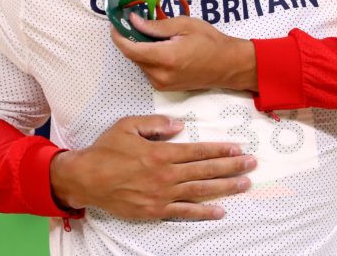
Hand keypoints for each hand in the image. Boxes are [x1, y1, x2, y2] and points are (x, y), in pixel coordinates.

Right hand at [50, 115, 255, 219]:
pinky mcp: (154, 211)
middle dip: (231, 167)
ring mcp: (161, 195)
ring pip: (200, 191)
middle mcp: (165, 174)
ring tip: (244, 184)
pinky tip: (220, 211)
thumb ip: (156, 123)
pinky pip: (183, 212)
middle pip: (205, 170)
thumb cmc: (106, 149)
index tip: (237, 148)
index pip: (197, 151)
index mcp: (160, 152)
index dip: (219, 149)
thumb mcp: (128, 125)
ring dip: (224, 187)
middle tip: (251, 164)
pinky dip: (203, 212)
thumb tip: (181, 125)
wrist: (85, 178)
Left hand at [111, 13, 257, 91]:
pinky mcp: (165, 88)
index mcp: (165, 58)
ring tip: (153, 33)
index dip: (119, 36)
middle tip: (134, 21)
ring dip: (140, 48)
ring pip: (140, 63)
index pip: (130, 49)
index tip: (115, 22)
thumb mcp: (184, 25)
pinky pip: (149, 70)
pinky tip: (161, 46)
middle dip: (130, 39)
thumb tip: (133, 21)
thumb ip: (156, 25)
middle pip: (134, 56)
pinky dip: (149, 57)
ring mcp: (162, 84)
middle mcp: (160, 75)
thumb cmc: (210, 41)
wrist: (228, 65)